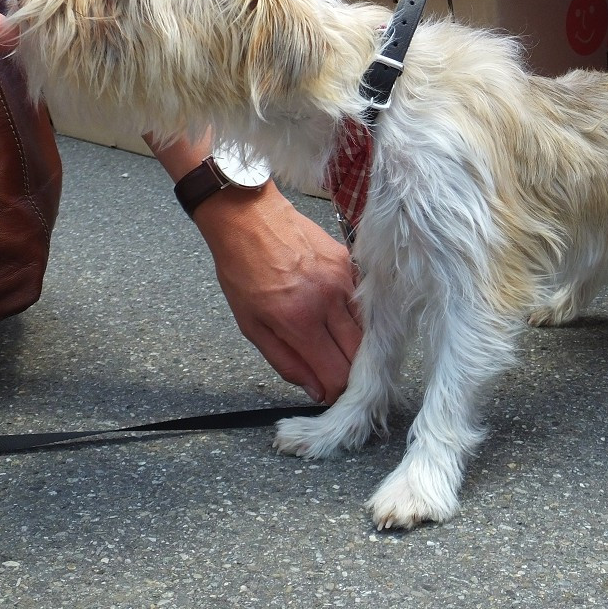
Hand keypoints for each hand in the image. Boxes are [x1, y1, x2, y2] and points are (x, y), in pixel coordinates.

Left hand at [192, 183, 361, 403]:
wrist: (249, 216)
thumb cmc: (241, 270)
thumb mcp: (251, 324)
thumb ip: (285, 361)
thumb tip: (314, 390)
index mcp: (299, 320)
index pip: (336, 373)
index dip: (335, 391)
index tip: (328, 392)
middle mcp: (328, 301)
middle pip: (359, 355)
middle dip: (349, 372)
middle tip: (334, 373)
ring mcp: (344, 279)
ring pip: (365, 329)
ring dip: (352, 344)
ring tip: (333, 342)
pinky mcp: (350, 263)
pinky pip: (360, 301)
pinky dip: (351, 314)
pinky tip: (332, 310)